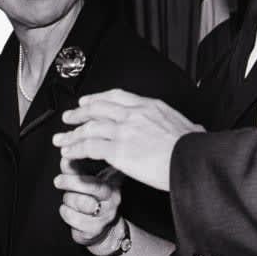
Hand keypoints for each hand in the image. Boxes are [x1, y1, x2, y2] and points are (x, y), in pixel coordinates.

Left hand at [53, 91, 202, 192]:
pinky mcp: (117, 150)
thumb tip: (195, 130)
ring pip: (90, 127)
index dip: (98, 99)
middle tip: (68, 117)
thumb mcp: (190, 128)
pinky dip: (75, 148)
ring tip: (61, 139)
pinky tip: (69, 152)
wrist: (193, 159)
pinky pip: (89, 146)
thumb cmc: (195, 148)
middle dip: (79, 113)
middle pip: (98, 108)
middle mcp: (133, 114)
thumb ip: (183, 127)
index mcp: (150, 106)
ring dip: (72, 133)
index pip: (117, 96)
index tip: (88, 101)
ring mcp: (124, 131)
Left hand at [54, 158, 122, 251]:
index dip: (81, 167)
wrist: (103, 229)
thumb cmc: (93, 200)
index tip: (67, 160)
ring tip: (68, 200)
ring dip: (68, 200)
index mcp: (112, 183)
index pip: (98, 170)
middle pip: (90, 186)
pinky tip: (67, 210)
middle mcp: (113, 199)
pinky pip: (74, 218)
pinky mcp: (95, 229)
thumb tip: (65, 156)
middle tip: (57, 181)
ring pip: (81, 203)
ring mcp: (106, 216)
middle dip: (70, 183)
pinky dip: (66, 213)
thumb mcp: (86, 181)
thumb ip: (75, 169)